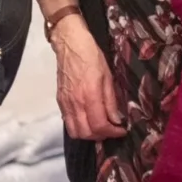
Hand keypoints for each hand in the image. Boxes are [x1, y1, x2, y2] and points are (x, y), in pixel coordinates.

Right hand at [53, 16, 124, 139]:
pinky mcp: (60, 101)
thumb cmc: (92, 57)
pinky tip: (89, 119)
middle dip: (101, 136)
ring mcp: (65, 103)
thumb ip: (111, 100)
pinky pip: (68, 123)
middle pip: (86, 133)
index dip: (112, 132)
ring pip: (74, 131)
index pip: (99, 126)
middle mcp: (75, 103)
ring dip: (89, 135)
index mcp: (89, 96)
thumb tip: (116, 120)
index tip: (121, 130)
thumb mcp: (108, 76)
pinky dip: (79, 127)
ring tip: (101, 127)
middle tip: (112, 130)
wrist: (70, 45)